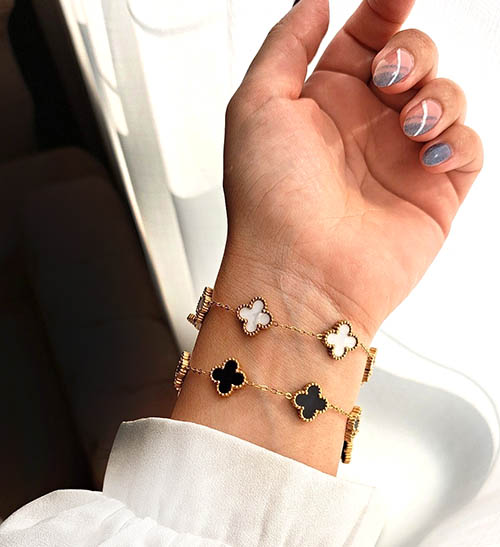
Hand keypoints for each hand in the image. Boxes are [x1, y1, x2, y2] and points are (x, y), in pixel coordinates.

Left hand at [222, 0, 482, 334]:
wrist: (298, 274)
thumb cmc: (269, 200)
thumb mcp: (256, 106)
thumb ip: (286, 46)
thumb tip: (315, 3)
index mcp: (324, 104)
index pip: (365, 40)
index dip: (385, 10)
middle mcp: (363, 130)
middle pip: (413, 61)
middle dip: (412, 52)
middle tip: (390, 76)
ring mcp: (399, 161)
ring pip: (446, 98)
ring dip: (437, 97)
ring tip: (410, 125)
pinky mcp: (431, 195)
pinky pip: (466, 148)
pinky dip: (455, 141)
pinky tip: (426, 156)